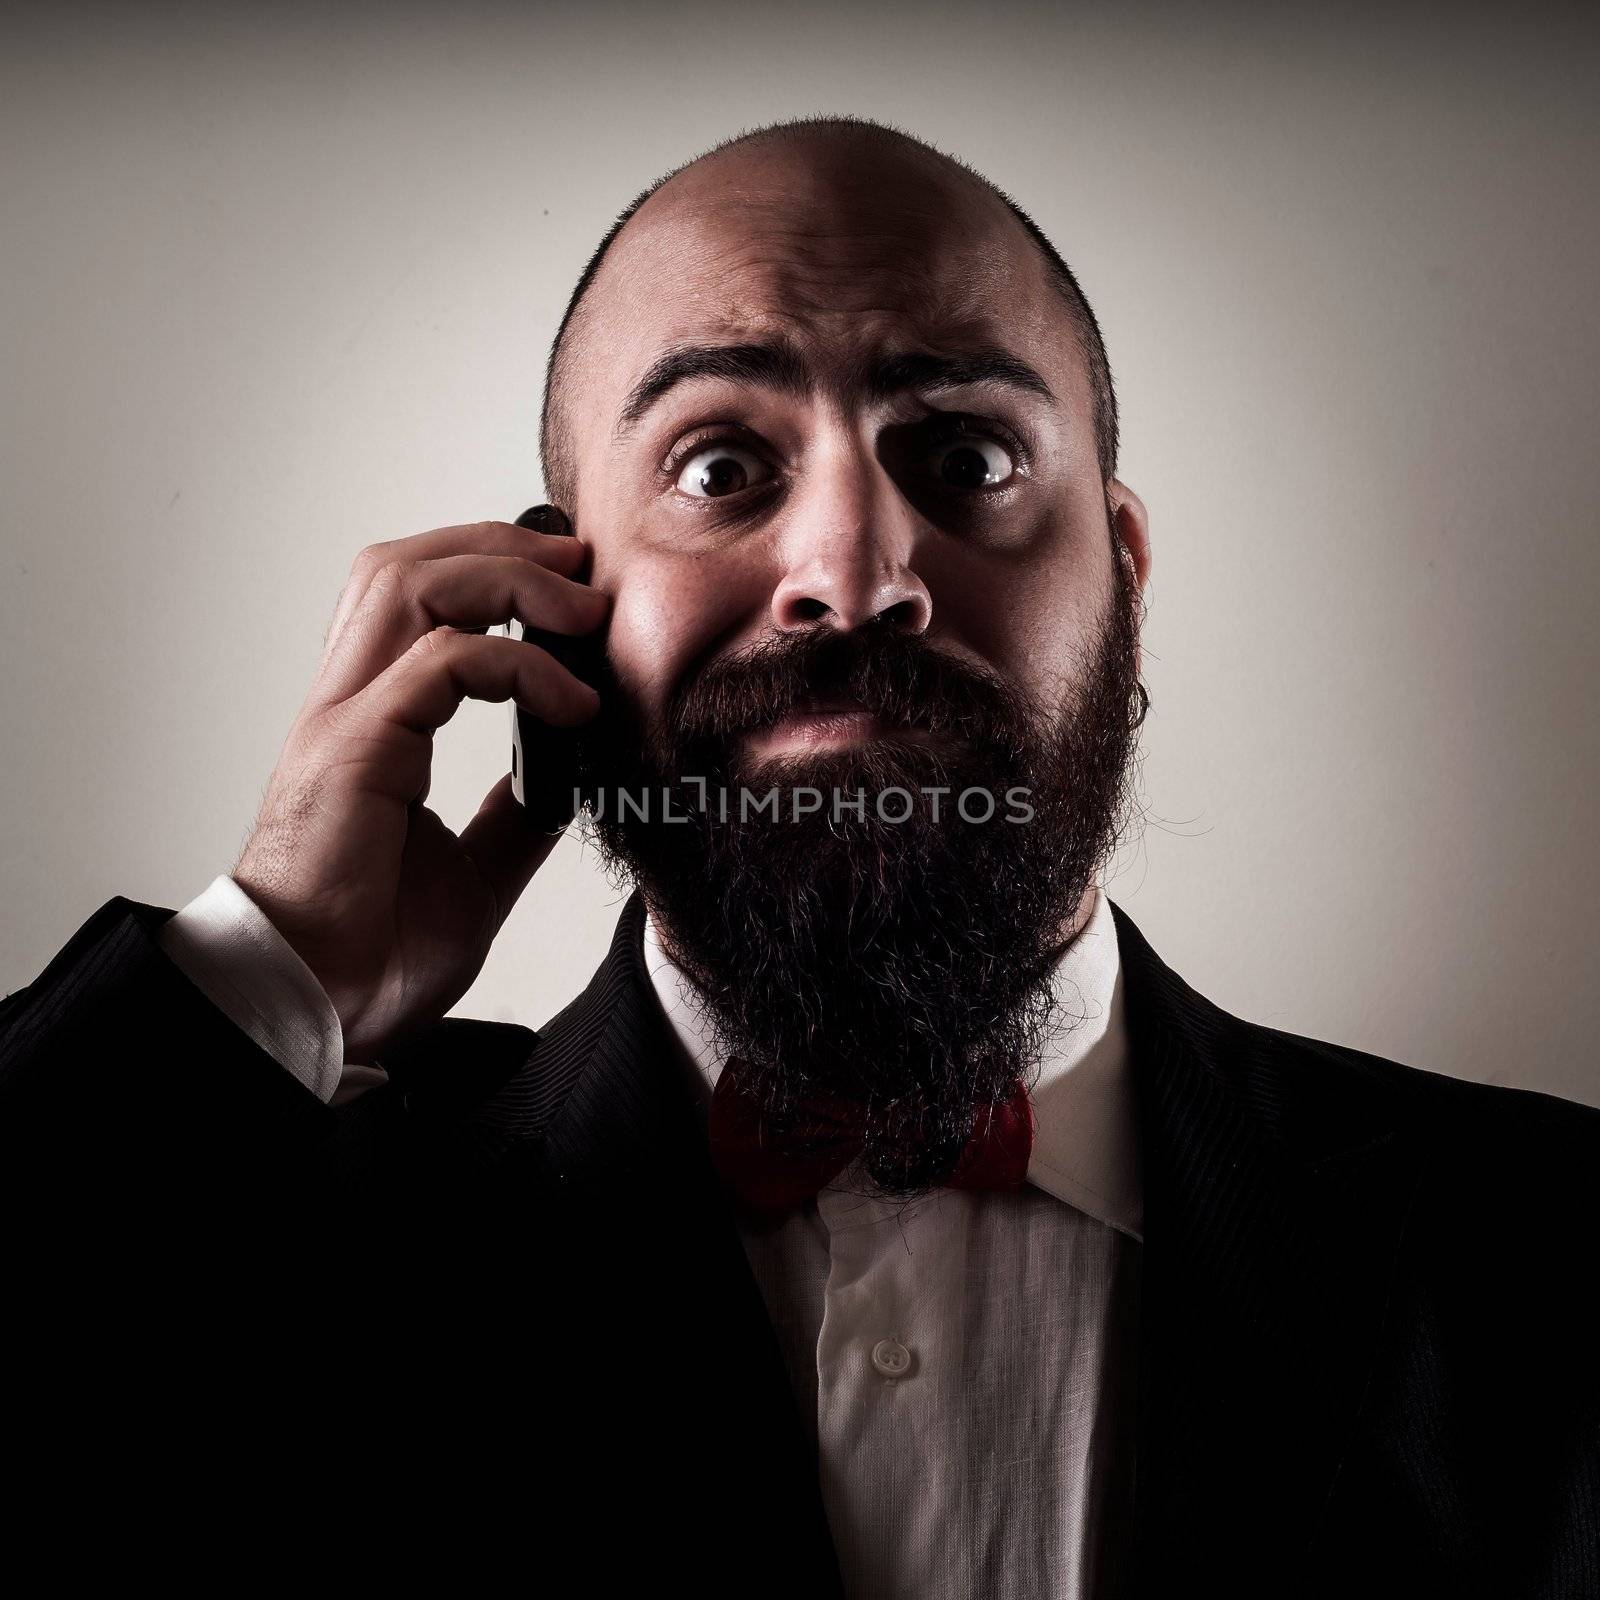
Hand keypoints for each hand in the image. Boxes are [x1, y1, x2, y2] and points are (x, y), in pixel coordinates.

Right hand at [233, 515, 606, 1062]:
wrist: (315, 1017)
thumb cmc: (369, 958)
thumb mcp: (473, 874)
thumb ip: (511, 816)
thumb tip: (563, 783)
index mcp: (369, 728)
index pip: (413, 603)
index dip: (490, 572)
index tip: (571, 591)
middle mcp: (347, 709)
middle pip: (404, 567)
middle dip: (500, 548)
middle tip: (582, 569)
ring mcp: (345, 725)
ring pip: (408, 586)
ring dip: (506, 578)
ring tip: (580, 612)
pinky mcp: (355, 754)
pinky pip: (441, 664)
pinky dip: (518, 665)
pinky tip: (570, 704)